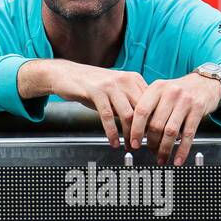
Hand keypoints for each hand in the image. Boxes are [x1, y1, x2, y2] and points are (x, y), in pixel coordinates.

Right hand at [31, 59, 147, 148]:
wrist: (67, 74)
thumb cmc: (92, 85)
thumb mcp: (115, 91)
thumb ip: (129, 103)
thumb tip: (144, 125)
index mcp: (133, 79)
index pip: (150, 103)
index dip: (152, 122)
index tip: (152, 137)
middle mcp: (125, 79)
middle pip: (142, 110)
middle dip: (143, 131)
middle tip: (142, 145)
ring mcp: (110, 85)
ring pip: (127, 114)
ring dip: (129, 134)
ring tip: (129, 146)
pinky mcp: (96, 91)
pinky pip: (107, 116)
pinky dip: (112, 132)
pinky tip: (113, 141)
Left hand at [130, 73, 220, 165]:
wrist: (205, 82)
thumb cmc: (179, 90)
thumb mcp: (162, 91)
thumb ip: (150, 107)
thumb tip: (136, 132)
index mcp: (157, 88)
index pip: (142, 111)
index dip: (136, 129)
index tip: (134, 143)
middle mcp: (170, 93)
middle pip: (156, 124)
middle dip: (151, 142)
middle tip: (150, 151)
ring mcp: (185, 101)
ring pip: (170, 131)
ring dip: (164, 149)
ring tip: (161, 158)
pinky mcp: (198, 110)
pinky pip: (188, 134)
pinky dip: (182, 150)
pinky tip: (178, 159)